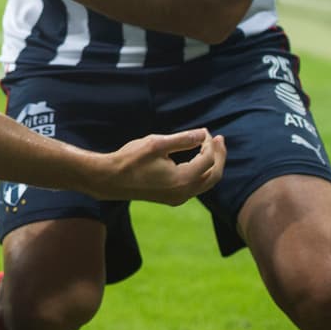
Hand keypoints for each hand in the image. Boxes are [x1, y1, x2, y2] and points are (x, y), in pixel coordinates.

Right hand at [97, 129, 225, 204]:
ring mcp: (178, 198)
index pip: (208, 160)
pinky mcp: (172, 198)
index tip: (204, 131)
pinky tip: (197, 160)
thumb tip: (204, 133)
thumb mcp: (156, 144)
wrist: (110, 180)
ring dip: (212, 165)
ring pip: (206, 183)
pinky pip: (196, 186)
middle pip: (213, 175)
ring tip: (212, 148)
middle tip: (220, 139)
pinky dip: (201, 172)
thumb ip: (182, 139)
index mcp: (182, 179)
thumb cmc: (131, 159)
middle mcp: (184, 193)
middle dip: (219, 156)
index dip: (210, 144)